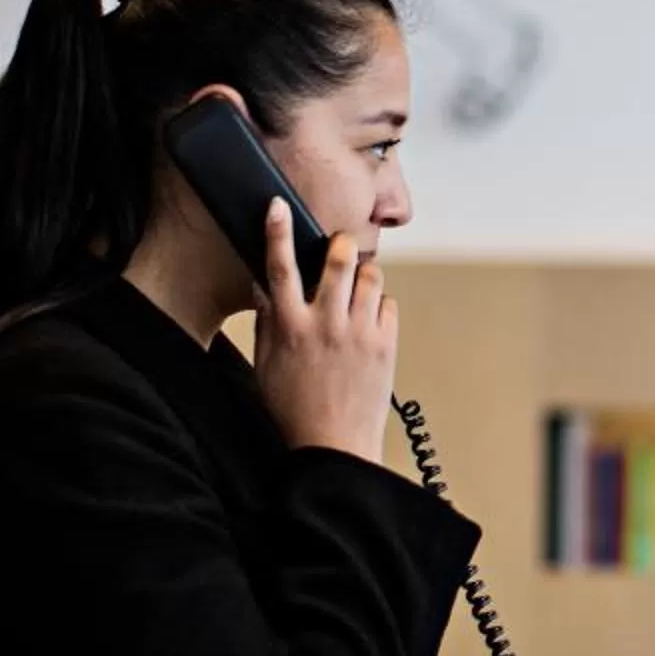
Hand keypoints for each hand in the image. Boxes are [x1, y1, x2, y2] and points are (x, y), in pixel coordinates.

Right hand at [249, 197, 398, 462]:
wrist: (333, 447)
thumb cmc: (294, 410)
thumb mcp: (266, 366)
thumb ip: (268, 323)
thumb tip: (266, 289)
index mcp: (290, 328)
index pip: (280, 268)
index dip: (277, 233)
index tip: (277, 207)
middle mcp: (326, 325)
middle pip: (339, 261)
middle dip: (341, 244)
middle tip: (339, 246)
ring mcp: (359, 334)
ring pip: (370, 277)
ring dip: (362, 276)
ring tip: (353, 293)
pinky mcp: (386, 346)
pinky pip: (388, 305)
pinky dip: (379, 307)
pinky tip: (368, 323)